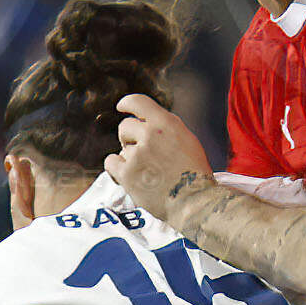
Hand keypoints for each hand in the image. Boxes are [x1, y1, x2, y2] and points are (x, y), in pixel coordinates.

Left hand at [106, 92, 212, 220]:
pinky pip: (111, 163)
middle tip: (140, 152)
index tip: (122, 107)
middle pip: (125, 127)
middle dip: (129, 137)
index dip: (127, 103)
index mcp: (166, 123)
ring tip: (147, 172)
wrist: (194, 201)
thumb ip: (165, 128)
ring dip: (129, 157)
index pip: (138, 102)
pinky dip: (116, 168)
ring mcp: (137, 154)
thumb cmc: (194, 174)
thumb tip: (145, 124)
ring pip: (122, 149)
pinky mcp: (127, 173)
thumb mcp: (187, 140)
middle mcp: (150, 135)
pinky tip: (126, 175)